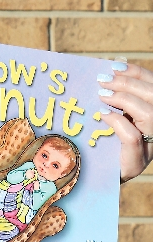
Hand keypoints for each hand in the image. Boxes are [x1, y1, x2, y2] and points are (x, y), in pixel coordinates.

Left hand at [99, 61, 152, 182]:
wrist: (94, 176)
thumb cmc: (100, 143)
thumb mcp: (109, 117)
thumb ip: (112, 98)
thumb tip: (107, 71)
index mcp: (151, 116)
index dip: (137, 73)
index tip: (115, 65)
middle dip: (129, 84)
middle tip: (103, 81)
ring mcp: (150, 147)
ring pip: (150, 115)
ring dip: (125, 99)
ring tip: (102, 95)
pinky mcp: (136, 162)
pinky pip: (133, 137)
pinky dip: (118, 122)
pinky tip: (103, 115)